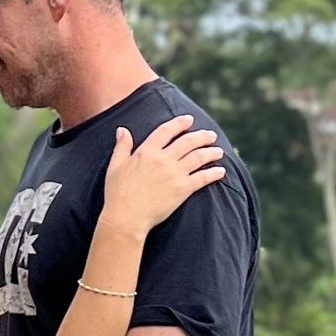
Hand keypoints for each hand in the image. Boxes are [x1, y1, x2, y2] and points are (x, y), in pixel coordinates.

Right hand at [102, 112, 224, 235]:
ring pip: (198, 157)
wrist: (126, 216)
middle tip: (211, 135)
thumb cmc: (117, 193)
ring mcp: (174, 173)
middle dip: (202, 136)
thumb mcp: (115, 166)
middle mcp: (163, 159)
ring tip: (219, 151)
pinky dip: (213, 173)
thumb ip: (122, 146)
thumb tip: (122, 130)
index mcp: (146, 151)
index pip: (166, 131)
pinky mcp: (182, 189)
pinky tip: (220, 171)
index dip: (179, 123)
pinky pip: (202, 178)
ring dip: (211, 152)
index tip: (189, 119)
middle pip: (188, 141)